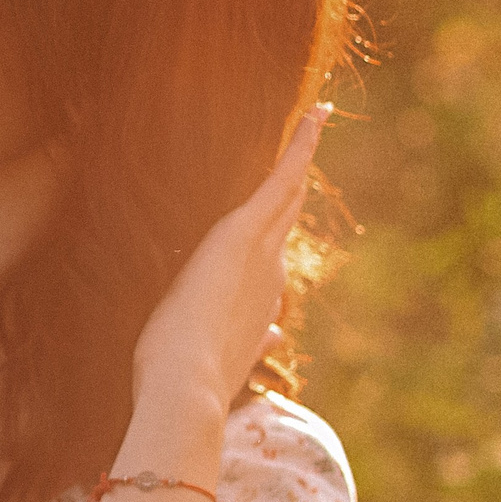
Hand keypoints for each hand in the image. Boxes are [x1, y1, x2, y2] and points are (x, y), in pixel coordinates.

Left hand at [127, 102, 328, 423]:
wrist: (186, 387)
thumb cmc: (182, 379)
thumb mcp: (214, 352)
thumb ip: (249, 341)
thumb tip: (273, 335)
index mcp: (253, 299)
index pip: (270, 253)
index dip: (282, 225)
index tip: (292, 204)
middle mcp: (267, 272)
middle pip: (286, 215)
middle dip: (298, 182)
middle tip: (312, 142)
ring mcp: (261, 251)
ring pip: (288, 192)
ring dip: (303, 152)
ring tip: (318, 115)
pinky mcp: (244, 231)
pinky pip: (281, 181)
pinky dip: (300, 148)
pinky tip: (317, 114)